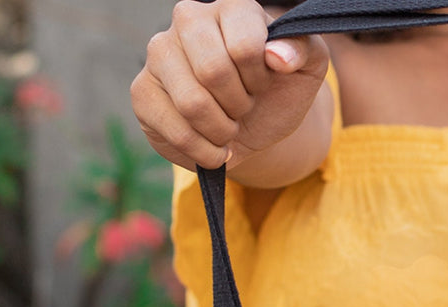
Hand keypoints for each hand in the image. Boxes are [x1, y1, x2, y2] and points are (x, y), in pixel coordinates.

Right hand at [132, 0, 328, 170]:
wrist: (252, 127)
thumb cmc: (276, 92)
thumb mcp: (305, 71)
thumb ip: (303, 52)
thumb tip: (277, 57)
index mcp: (231, 8)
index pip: (244, 47)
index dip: (259, 79)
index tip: (262, 83)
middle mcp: (188, 19)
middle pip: (213, 72)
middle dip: (239, 104)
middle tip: (243, 107)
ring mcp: (159, 53)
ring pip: (192, 104)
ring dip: (223, 131)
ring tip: (228, 125)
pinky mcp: (142, 92)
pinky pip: (175, 131)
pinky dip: (205, 151)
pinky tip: (212, 145)